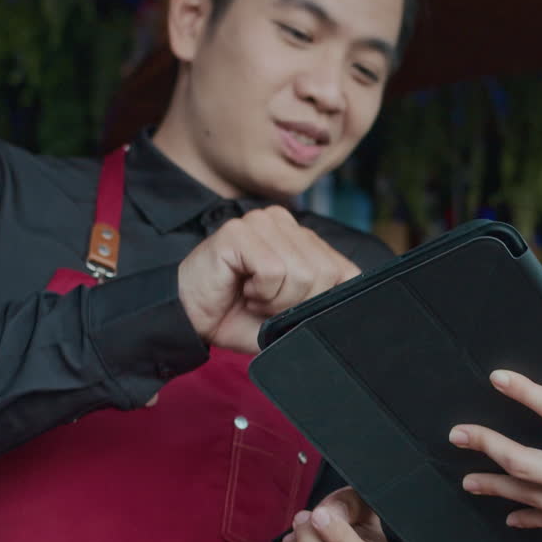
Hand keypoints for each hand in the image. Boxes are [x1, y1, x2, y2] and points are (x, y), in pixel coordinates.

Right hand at [177, 205, 359, 352]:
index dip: (325, 302)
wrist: (191, 319)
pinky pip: (274, 272)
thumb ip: (321, 305)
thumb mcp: (291, 317)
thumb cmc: (239, 315)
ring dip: (276, 301)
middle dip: (298, 303)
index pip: (347, 271)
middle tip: (267, 304)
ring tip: (253, 297)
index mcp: (303, 239)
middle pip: (326, 273)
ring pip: (302, 272)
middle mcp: (285, 222)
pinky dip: (260, 294)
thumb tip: (350, 313)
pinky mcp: (238, 231)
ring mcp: (261, 222)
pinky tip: (242, 289)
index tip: (293, 311)